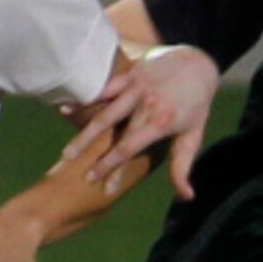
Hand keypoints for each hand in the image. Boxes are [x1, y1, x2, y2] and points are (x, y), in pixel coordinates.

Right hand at [61, 47, 219, 200]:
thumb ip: (183, 168)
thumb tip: (186, 198)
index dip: (117, 169)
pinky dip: (85, 101)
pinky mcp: (129, 75)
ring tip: (67, 153)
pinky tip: (64, 111)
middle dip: (96, 157)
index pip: (131, 149)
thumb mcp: (193, 136)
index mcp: (161, 121)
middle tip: (80, 175)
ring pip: (104, 113)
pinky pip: (103, 89)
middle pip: (114, 135)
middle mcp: (145, 104)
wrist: (198, 63)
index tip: (105, 189)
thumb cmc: (196, 106)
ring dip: (84, 134)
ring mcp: (135, 87)